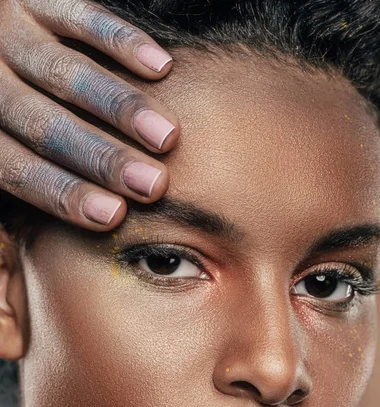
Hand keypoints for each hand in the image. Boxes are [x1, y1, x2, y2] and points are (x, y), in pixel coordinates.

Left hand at [0, 0, 179, 229]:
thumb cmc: (13, 99)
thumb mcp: (8, 133)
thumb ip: (35, 163)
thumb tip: (98, 212)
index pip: (18, 168)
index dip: (65, 193)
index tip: (114, 216)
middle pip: (45, 127)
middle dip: (103, 159)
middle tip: (154, 185)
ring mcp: (10, 33)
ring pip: (65, 75)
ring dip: (121, 108)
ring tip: (167, 136)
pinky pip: (80, 15)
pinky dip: (122, 41)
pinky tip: (160, 67)